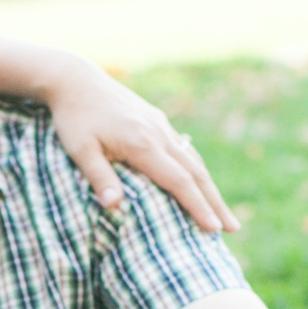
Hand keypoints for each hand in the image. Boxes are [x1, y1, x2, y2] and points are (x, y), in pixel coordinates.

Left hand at [42, 59, 237, 233]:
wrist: (76, 79)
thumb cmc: (74, 117)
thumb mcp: (79, 149)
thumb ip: (99, 177)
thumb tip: (114, 207)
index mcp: (143, 144)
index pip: (179, 181)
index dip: (198, 206)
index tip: (214, 229)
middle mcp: (159, 134)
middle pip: (196, 173)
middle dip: (216, 203)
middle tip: (233, 228)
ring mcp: (160, 126)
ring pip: (194, 161)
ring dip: (210, 188)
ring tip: (223, 213)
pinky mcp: (156, 121)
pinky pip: (184, 150)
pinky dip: (196, 171)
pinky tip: (200, 184)